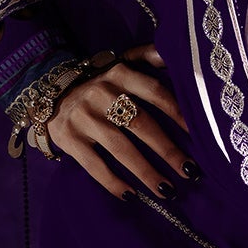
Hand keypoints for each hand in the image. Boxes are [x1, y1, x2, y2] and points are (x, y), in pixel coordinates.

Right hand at [46, 42, 197, 201]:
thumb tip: (175, 52)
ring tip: (167, 190)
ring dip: (146, 172)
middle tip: (190, 171)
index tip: (199, 135)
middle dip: (168, 151)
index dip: (178, 113)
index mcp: (119, 73)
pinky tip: (131, 196)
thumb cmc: (99, 84)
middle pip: (141, 124)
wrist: (48, 92)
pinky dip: (113, 182)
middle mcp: (101, 93)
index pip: (155, 92)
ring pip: (121, 149)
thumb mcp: (120, 64)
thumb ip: (148, 57)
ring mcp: (83, 117)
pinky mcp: (69, 138)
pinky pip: (94, 165)